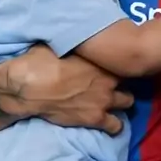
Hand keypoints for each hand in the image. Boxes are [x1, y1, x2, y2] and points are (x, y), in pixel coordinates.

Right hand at [5, 45, 133, 134]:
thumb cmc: (43, 60)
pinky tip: (108, 123)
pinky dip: (114, 125)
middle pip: (130, 81)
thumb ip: (75, 43)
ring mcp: (104, 100)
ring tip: (112, 102)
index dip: (119, 62)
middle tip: (112, 83)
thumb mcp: (61, 43)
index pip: (124, 60)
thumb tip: (71, 34)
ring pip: (128, 102)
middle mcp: (108, 79)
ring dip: (121, 102)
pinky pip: (116, 126)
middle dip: (123, 82)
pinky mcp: (95, 119)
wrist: (30, 86)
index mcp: (102, 59)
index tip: (115, 64)